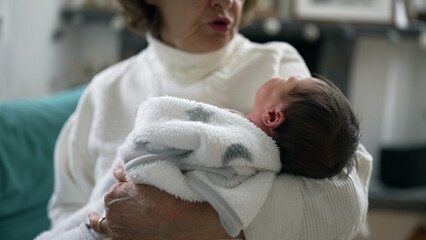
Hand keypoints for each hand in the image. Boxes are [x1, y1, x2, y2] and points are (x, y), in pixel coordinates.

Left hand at [90, 166, 243, 239]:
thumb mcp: (149, 179)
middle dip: (114, 201)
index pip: (115, 188)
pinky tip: (107, 234)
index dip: (123, 185)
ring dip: (97, 221)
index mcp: (115, 195)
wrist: (184, 222)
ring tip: (92, 218)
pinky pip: (108, 239)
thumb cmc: (170, 198)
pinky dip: (107, 235)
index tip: (130, 183)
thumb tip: (118, 170)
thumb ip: (129, 174)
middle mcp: (112, 214)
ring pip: (101, 226)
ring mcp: (117, 231)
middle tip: (123, 200)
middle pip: (109, 206)